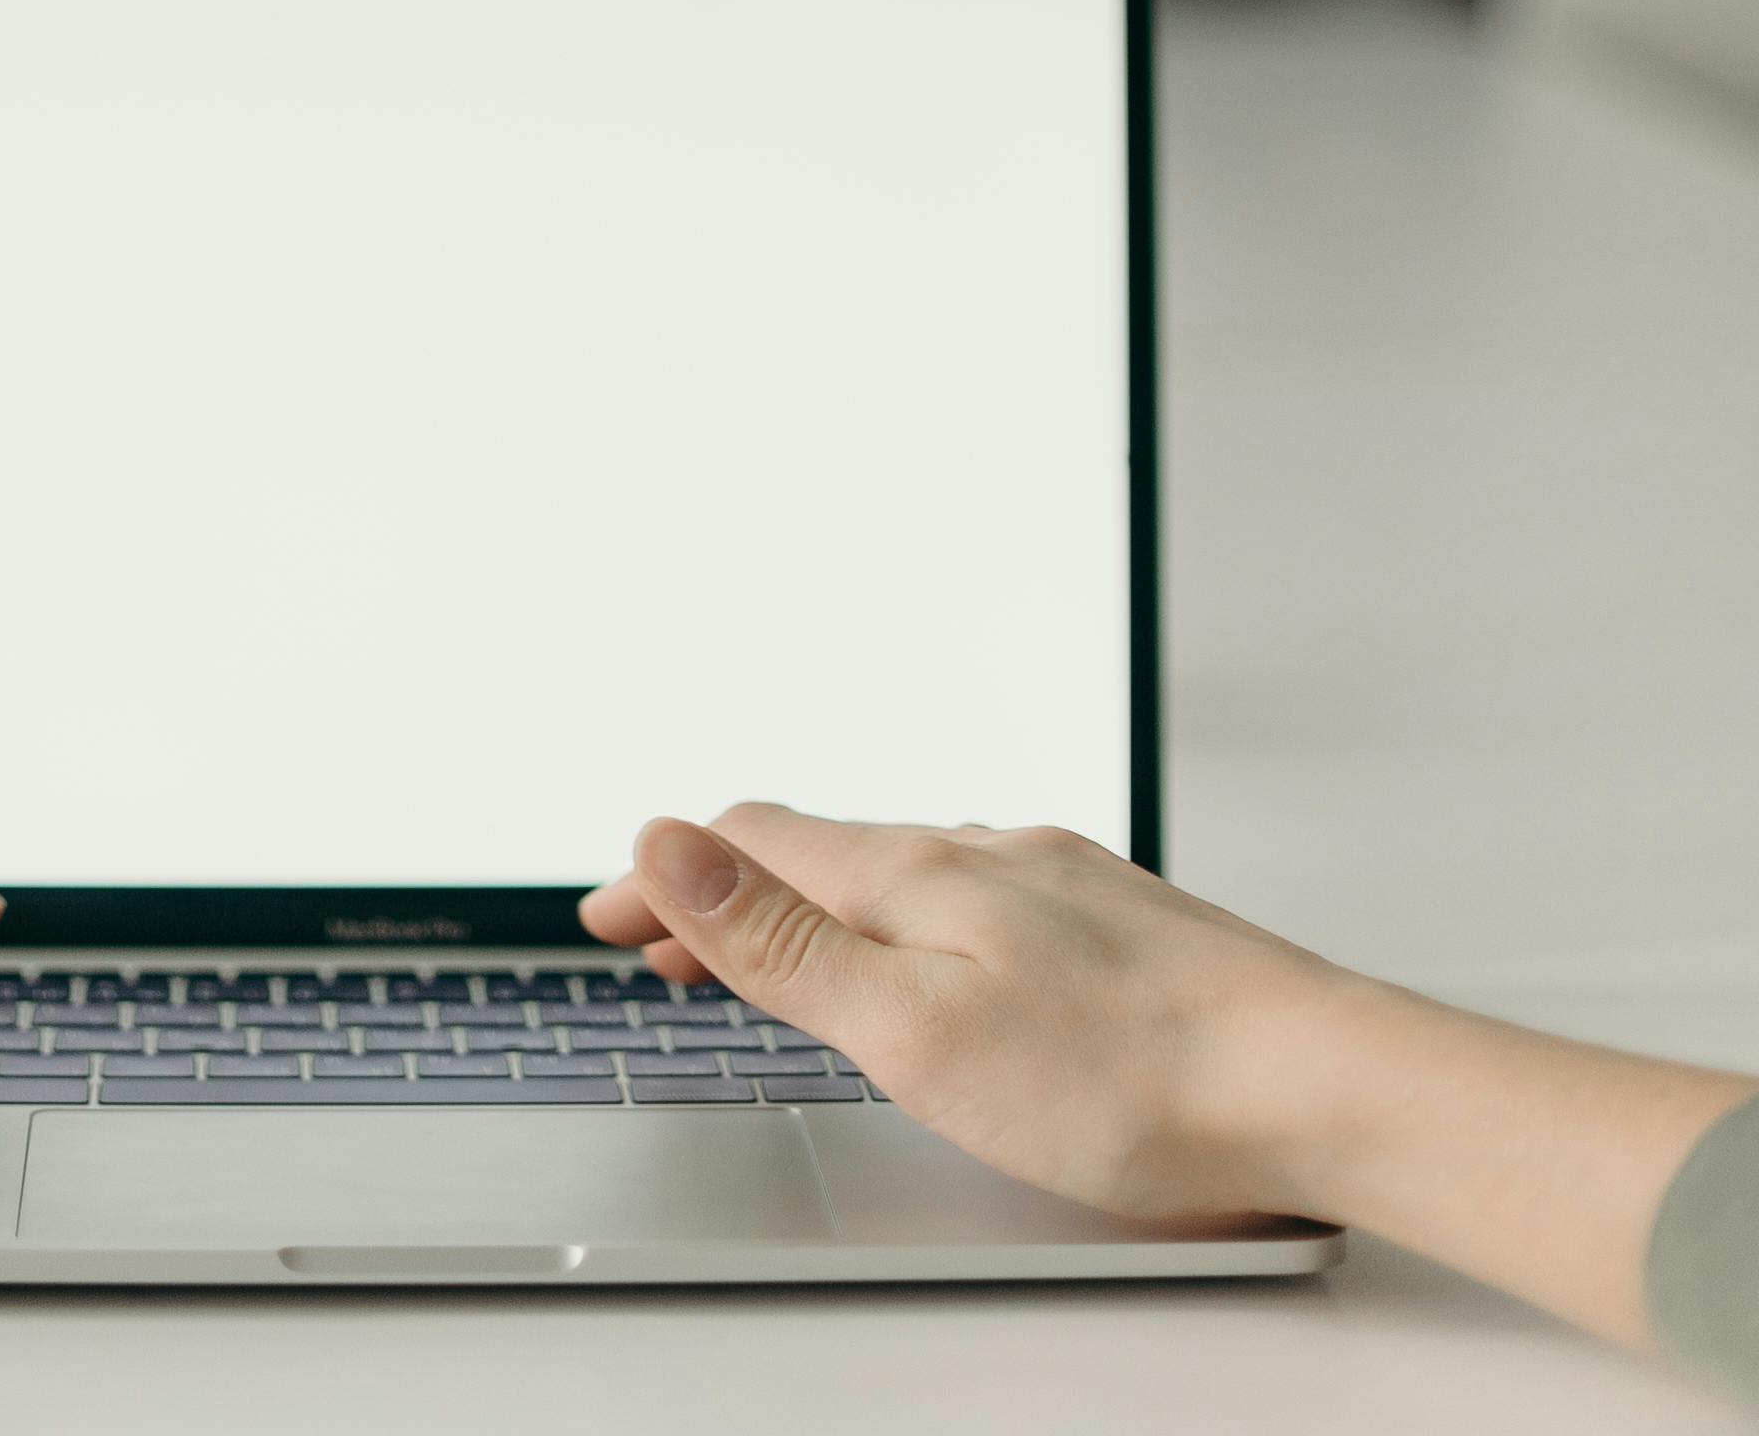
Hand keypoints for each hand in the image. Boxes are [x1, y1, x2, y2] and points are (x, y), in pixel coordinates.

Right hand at [583, 802, 1338, 1219]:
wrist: (1322, 1085)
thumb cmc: (1131, 1080)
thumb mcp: (917, 1030)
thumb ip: (788, 943)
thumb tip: (667, 840)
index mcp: (920, 874)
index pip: (754, 844)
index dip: (666, 878)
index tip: (602, 916)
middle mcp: (985, 852)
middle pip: (821, 851)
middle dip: (726, 892)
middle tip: (661, 942)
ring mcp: (1057, 882)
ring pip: (900, 873)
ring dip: (814, 905)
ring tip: (777, 951)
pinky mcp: (1115, 926)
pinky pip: (972, 897)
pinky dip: (902, 920)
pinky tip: (934, 960)